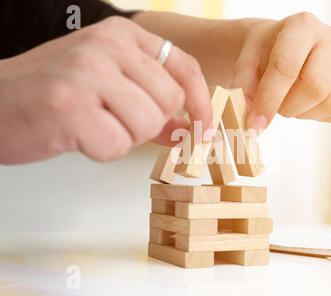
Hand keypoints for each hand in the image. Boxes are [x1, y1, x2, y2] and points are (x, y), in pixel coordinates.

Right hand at [0, 17, 211, 164]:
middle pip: (169, 102)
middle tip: (113, 121)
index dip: (201, 104)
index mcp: (121, 34)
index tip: (203, 130)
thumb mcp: (106, 85)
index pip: (184, 67)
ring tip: (91, 124)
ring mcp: (88, 72)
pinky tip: (76, 135)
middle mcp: (107, 46)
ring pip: (148, 124)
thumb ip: (149, 102)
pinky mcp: (70, 105)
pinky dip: (100, 150)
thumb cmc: (51, 95)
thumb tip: (186, 128)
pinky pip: (117, 145)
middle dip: (148, 124)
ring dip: (123, 136)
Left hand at [231, 12, 330, 129]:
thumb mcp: (246, 63)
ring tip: (288, 101)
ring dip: (302, 113)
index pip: (287, 67)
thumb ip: (245, 88)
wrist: (281, 47)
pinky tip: (303, 102)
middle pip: (316, 87)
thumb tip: (253, 121)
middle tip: (274, 106)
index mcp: (301, 26)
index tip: (254, 122)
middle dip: (288, 107)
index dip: (269, 100)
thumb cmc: (265, 53)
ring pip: (330, 103)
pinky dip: (315, 115)